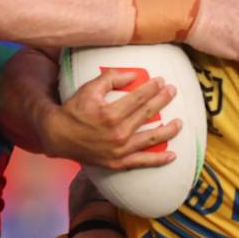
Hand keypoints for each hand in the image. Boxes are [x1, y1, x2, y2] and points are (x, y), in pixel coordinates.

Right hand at [49, 68, 179, 169]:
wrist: (58, 137)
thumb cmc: (73, 111)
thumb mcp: (88, 89)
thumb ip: (110, 78)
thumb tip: (134, 75)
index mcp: (111, 114)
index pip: (139, 98)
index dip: (152, 88)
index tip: (161, 81)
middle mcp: (118, 133)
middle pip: (148, 114)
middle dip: (163, 100)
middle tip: (173, 91)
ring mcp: (120, 150)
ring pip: (151, 138)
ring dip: (169, 129)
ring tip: (180, 122)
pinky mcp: (118, 163)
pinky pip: (143, 162)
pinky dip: (159, 160)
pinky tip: (172, 155)